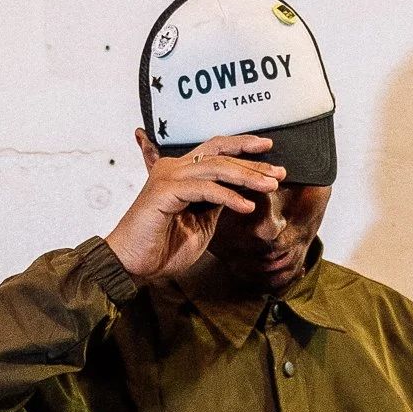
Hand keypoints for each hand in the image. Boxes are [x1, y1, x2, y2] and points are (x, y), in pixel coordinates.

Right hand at [102, 128, 285, 282]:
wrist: (134, 265)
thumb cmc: (163, 247)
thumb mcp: (201, 222)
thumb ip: (216, 202)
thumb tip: (239, 190)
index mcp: (181, 172)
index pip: (216, 150)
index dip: (242, 146)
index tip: (269, 150)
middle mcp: (173, 168)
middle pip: (219, 153)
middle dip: (252, 161)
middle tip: (278, 171)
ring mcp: (168, 177)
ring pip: (216, 167)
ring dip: (246, 176)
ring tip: (269, 186)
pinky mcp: (165, 191)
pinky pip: (205, 188)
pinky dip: (228, 196)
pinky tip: (246, 206)